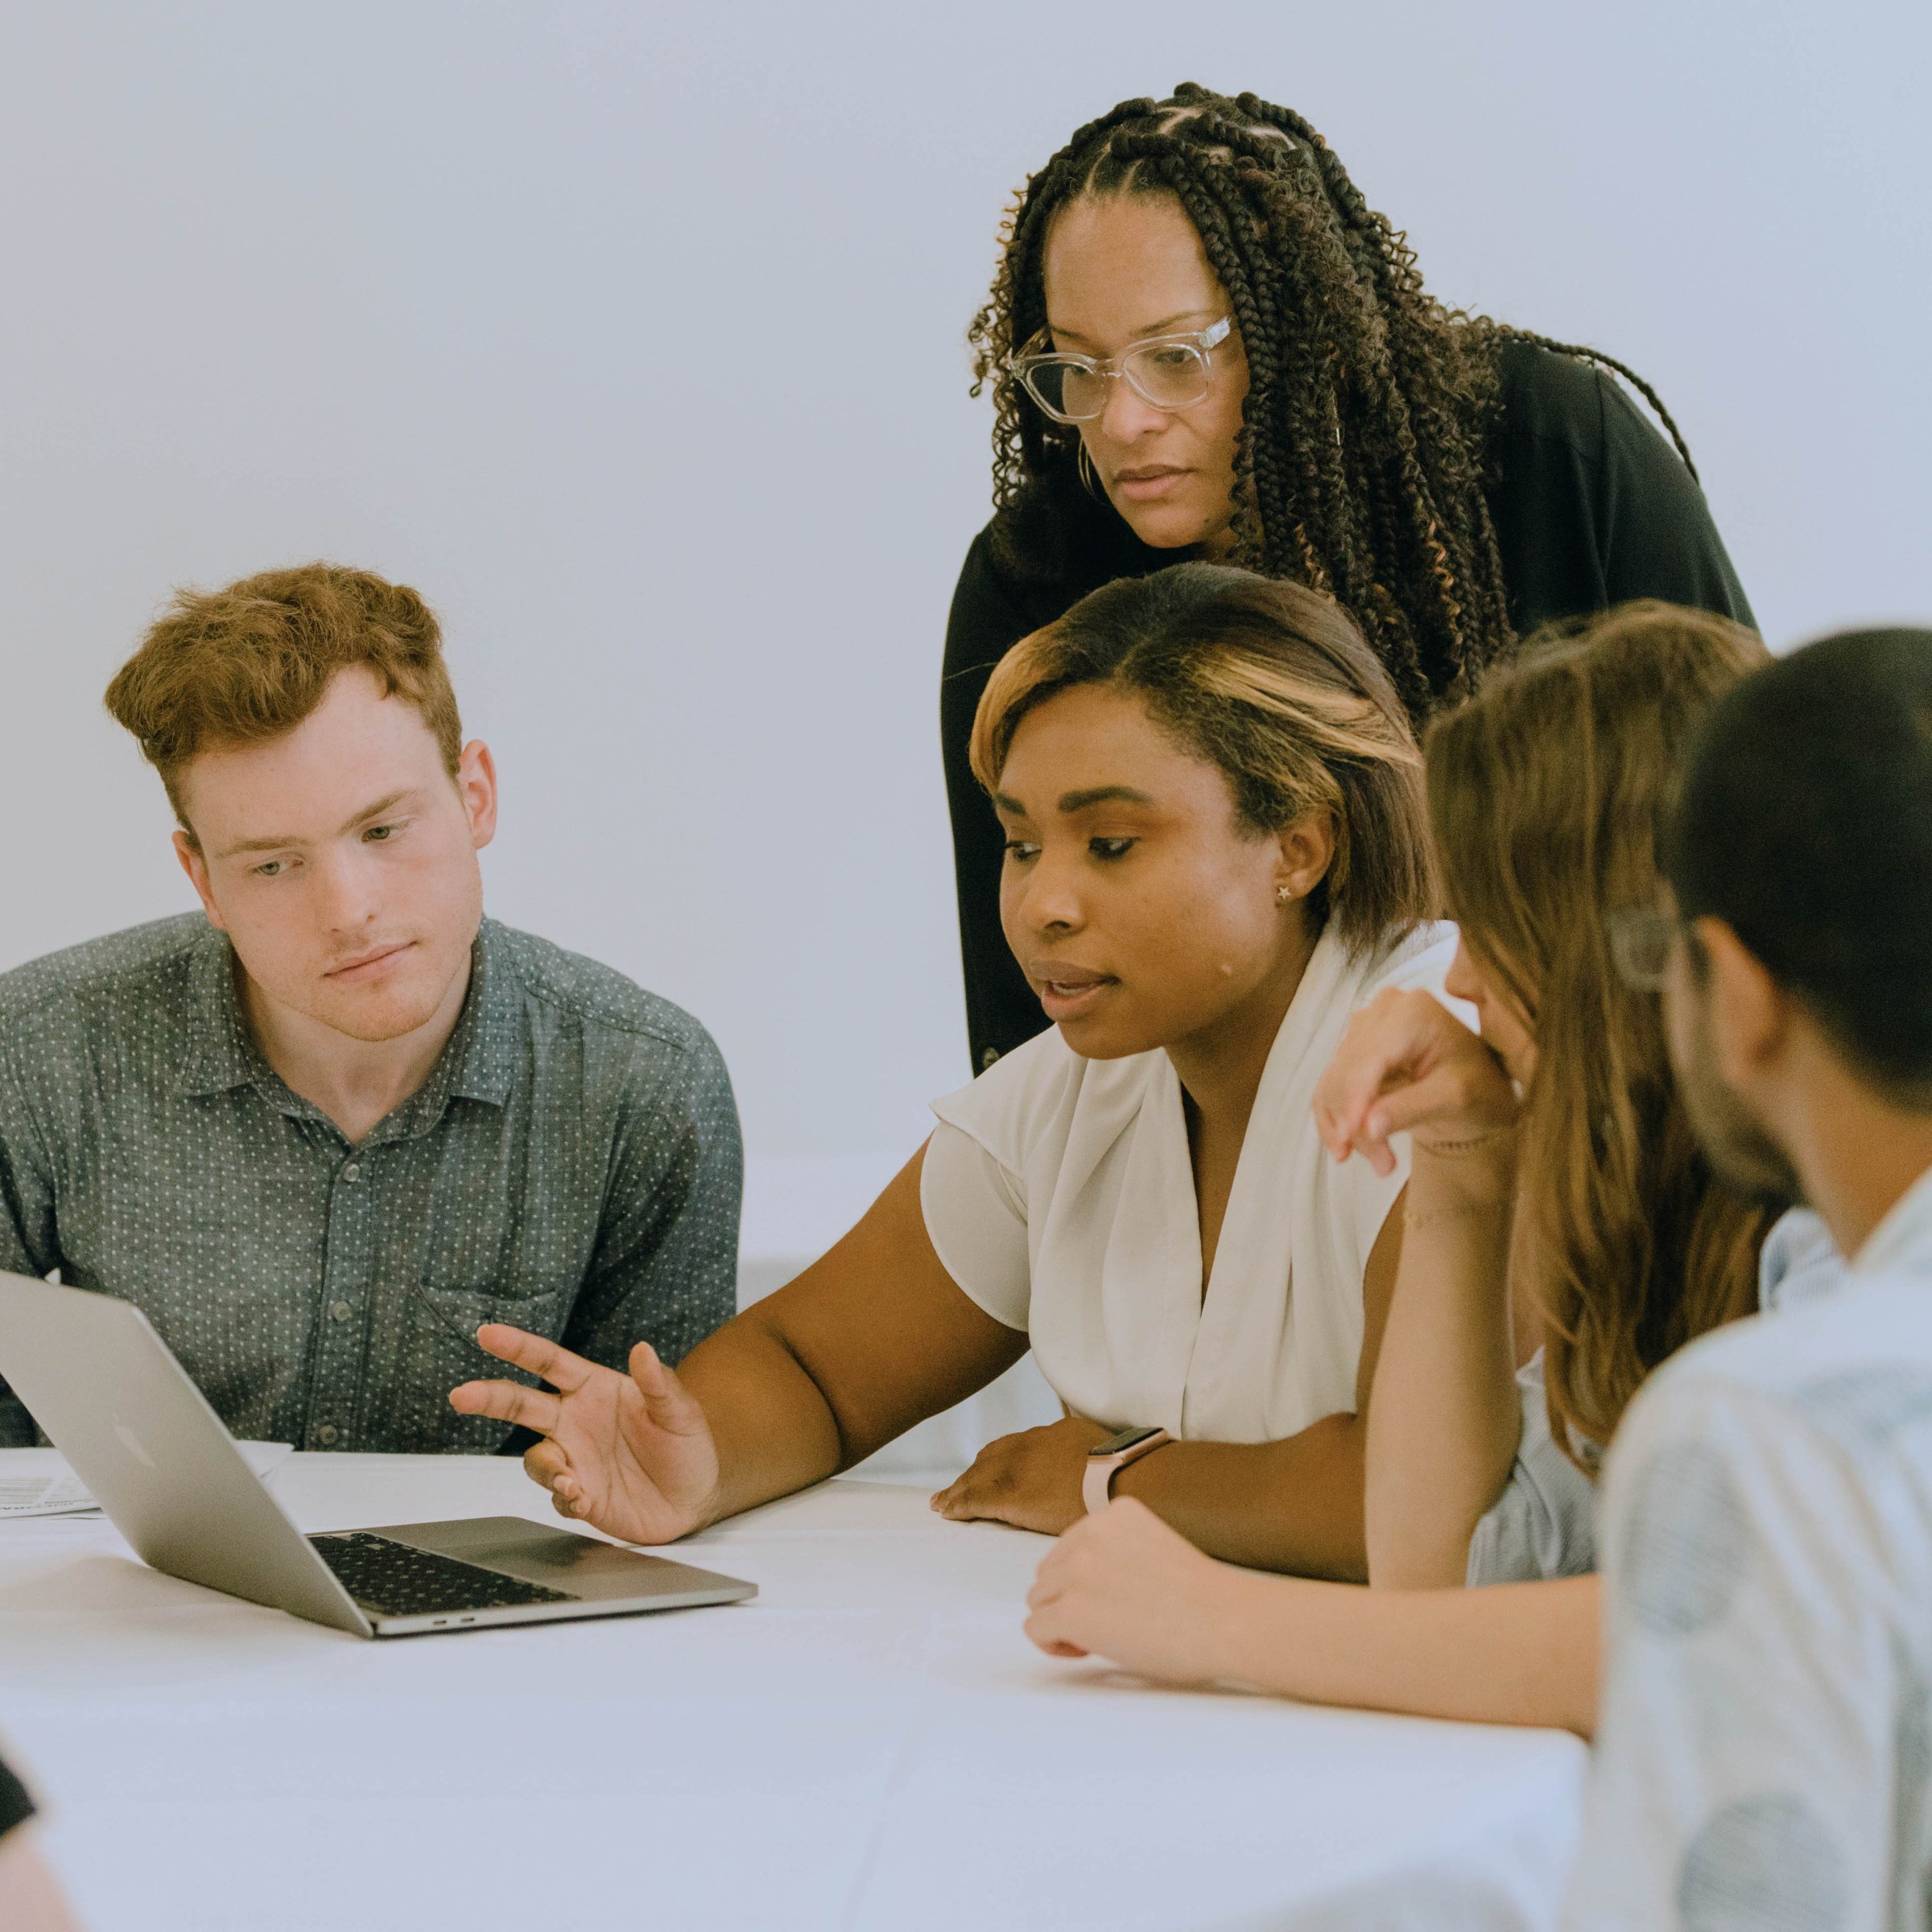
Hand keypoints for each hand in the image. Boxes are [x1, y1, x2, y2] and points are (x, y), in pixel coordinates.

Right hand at [448, 1326, 720, 1544]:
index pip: (549, 1362)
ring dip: (548, 1468)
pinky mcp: (579, 1495)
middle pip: (522, 1404)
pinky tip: (586, 1500)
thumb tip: (642, 1348)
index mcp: (594, 1389)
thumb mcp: (680, 1411)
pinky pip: (557, 1497)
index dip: (518, 1347)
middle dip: (489, 1397)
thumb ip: (659, 1384)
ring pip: (536, 1458)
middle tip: (462, 1395)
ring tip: (572, 1481)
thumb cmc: (687, 1444)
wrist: (696, 1497)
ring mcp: (574, 1459)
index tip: (487, 1333)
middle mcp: (575, 1421)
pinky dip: (567, 1499)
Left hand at [929, 1416, 1111, 1533]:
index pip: (1015, 1446)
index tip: (987, 1469)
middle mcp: (1029, 1446)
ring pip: (977, 1478)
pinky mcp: (1011, 1496)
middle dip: (972, 1473)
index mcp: (1052, 1435)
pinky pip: (976, 1500)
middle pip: (990, 1459)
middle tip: (956, 1487)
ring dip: (958, 1490)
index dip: (997, 1460)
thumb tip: (1095, 1471)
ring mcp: (1018, 1470)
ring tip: (943, 1502)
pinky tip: (948, 1511)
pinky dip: (959, 1505)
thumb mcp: (1105, 1451)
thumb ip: (1089, 1457)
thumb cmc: (1125, 1471)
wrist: (1122, 1478)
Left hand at [1024, 1498, 1244, 1682]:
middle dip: (1069, 1600)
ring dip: (1061, 1621)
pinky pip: (1035, 1629)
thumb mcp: (1153, 1547)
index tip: (1112, 1601)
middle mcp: (1089, 1533)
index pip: (1070, 1547)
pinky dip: (1053, 1645)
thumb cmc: (1202, 1598)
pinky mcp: (1070, 1609)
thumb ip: (1116, 1551)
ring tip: (1102, 1636)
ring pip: (1039, 1600)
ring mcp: (1076, 1570)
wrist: (1225, 1622)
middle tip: (1109, 1623)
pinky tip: (1085, 1650)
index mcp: (1114, 1515)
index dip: (1085, 1581)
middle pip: (1049, 1573)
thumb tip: (1087, 1584)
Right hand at [1313, 988, 1517, 1180]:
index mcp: (1413, 1012)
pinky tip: (1349, 1147)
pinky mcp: (1352, 1050)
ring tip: (1381, 1162)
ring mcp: (1365, 1028)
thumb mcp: (1456, 1098)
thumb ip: (1412, 1108)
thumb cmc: (1478, 1086)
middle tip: (1382, 1165)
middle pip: (1348, 1072)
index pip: (1371, 1057)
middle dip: (1356, 1122)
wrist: (1479, 1087)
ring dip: (1348, 1128)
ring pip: (1334, 1084)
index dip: (1354, 1098)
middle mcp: (1382, 1011)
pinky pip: (1329, 1088)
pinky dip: (1335, 1120)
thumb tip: (1368, 1127)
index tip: (1348, 1137)